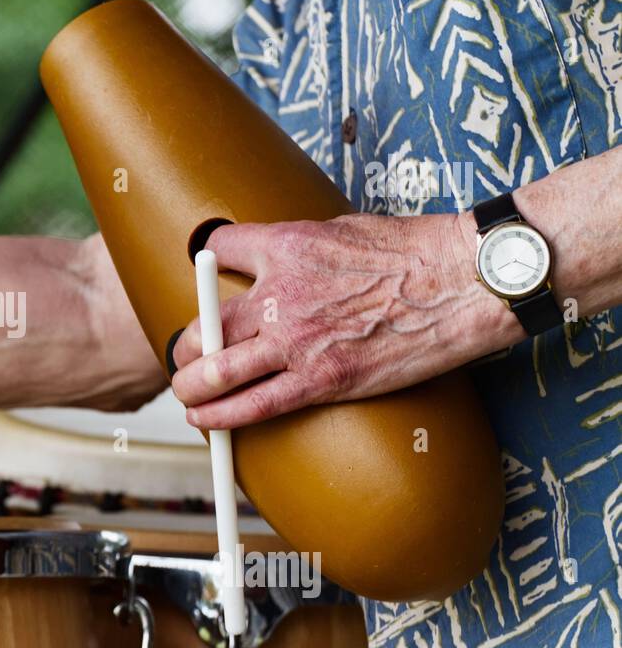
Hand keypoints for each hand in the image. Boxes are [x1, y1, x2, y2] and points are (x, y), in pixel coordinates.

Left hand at [170, 212, 522, 429]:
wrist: (462, 281)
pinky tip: (204, 420)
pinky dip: (220, 416)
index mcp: (285, 245)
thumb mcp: (341, 227)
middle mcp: (280, 293)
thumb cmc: (414, 251)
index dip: (205, 264)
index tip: (206, 280)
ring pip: (214, 368)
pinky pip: (255, 405)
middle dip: (186, 342)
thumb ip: (301, 246)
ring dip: (191, 385)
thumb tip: (282, 258)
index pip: (216, 250)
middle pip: (202, 321)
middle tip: (186, 353)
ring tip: (187, 392)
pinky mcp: (322, 379)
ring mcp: (297, 339)